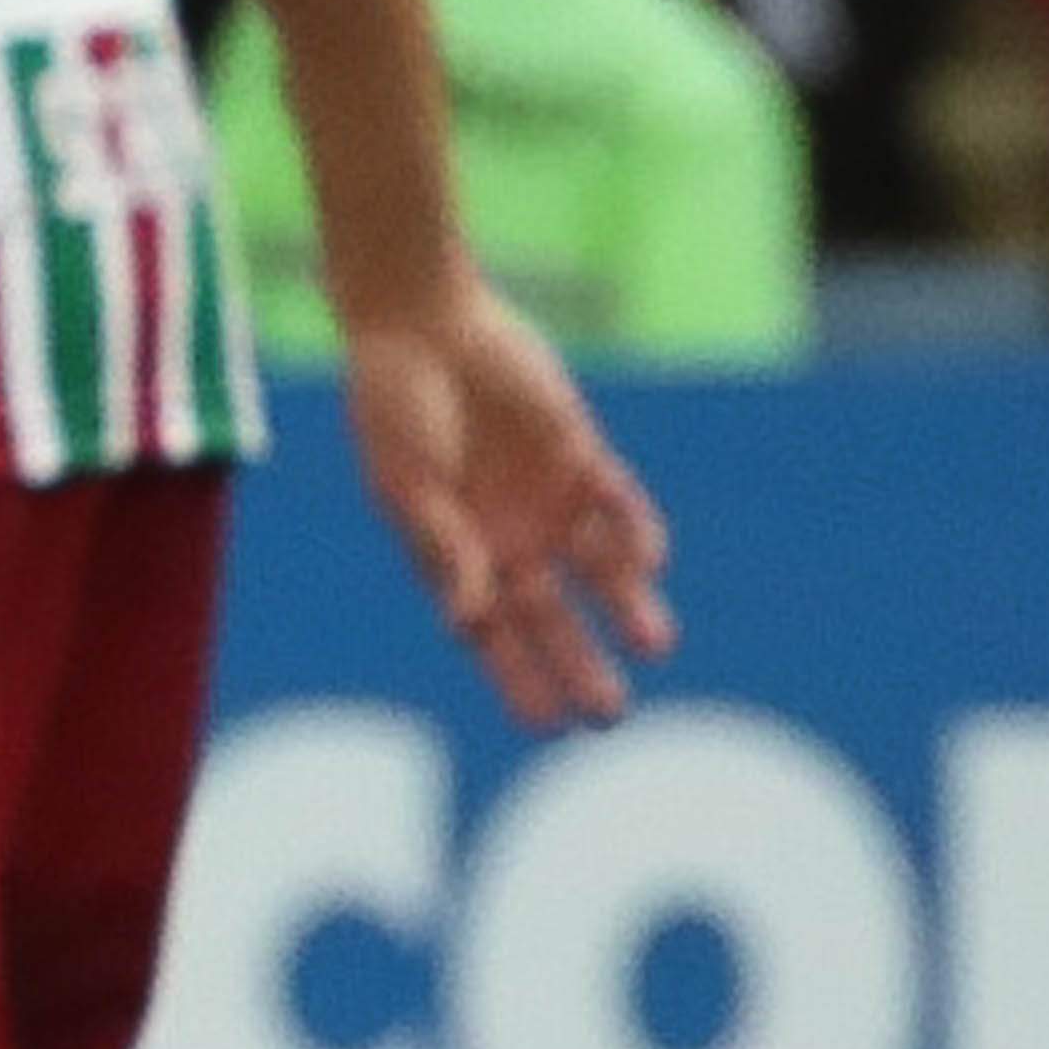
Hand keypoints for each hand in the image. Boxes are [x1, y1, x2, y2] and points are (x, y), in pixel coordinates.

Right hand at [336, 287, 674, 731]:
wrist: (422, 324)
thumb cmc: (394, 407)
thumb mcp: (406, 484)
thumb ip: (443, 547)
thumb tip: (469, 621)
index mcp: (455, 556)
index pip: (493, 635)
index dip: (518, 679)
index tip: (545, 724)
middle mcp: (506, 538)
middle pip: (552, 617)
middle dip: (580, 665)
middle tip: (609, 713)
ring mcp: (546, 499)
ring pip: (598, 570)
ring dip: (626, 606)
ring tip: (655, 644)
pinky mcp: (580, 456)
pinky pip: (618, 504)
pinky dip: (634, 531)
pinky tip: (649, 561)